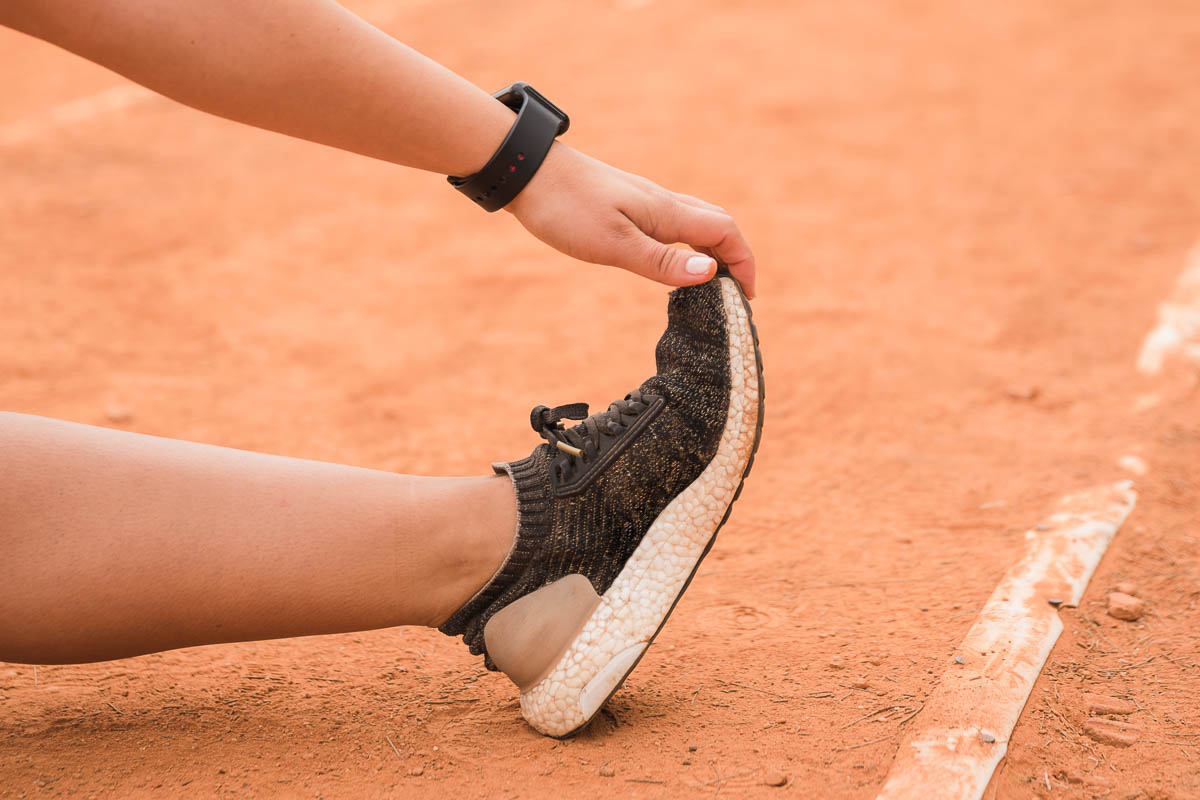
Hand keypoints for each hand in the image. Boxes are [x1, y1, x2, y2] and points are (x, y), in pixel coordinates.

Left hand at [506, 144, 756, 297]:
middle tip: (736, 295)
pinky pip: (672, 223)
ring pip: (695, 222)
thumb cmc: (565, 207)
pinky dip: (686, 244)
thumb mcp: (612, 244)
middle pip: (716, 225)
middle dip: (734, 257)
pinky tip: (671, 260)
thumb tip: (709, 272)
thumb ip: (660, 261)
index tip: (748, 297)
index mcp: (665, 212)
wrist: (527, 169)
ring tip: (711, 282)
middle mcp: (662, 203)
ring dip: (712, 250)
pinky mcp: (626, 204)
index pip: (725, 232)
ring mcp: (644, 201)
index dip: (744, 263)